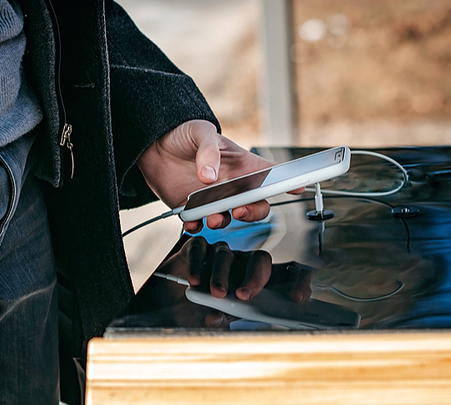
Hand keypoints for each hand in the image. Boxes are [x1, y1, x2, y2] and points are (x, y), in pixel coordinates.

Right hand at [137, 236, 312, 327]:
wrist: (163, 305)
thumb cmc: (196, 314)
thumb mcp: (216, 322)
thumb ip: (222, 320)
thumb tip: (219, 320)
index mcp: (257, 283)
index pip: (287, 274)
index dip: (297, 281)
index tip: (297, 297)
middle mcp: (241, 266)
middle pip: (260, 260)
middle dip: (255, 277)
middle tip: (244, 295)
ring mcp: (219, 255)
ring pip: (228, 255)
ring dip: (222, 275)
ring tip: (214, 294)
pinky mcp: (196, 249)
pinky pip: (200, 250)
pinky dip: (198, 264)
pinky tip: (194, 280)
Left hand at [138, 120, 301, 232]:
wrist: (153, 145)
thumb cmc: (184, 134)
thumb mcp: (200, 132)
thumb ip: (208, 152)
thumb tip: (209, 178)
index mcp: (242, 164)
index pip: (270, 174)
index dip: (287, 182)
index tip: (296, 188)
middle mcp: (231, 185)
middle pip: (256, 204)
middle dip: (253, 212)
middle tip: (240, 210)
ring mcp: (213, 199)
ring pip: (229, 218)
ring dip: (224, 222)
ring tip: (212, 218)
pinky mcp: (192, 209)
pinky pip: (199, 224)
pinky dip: (197, 226)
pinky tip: (192, 221)